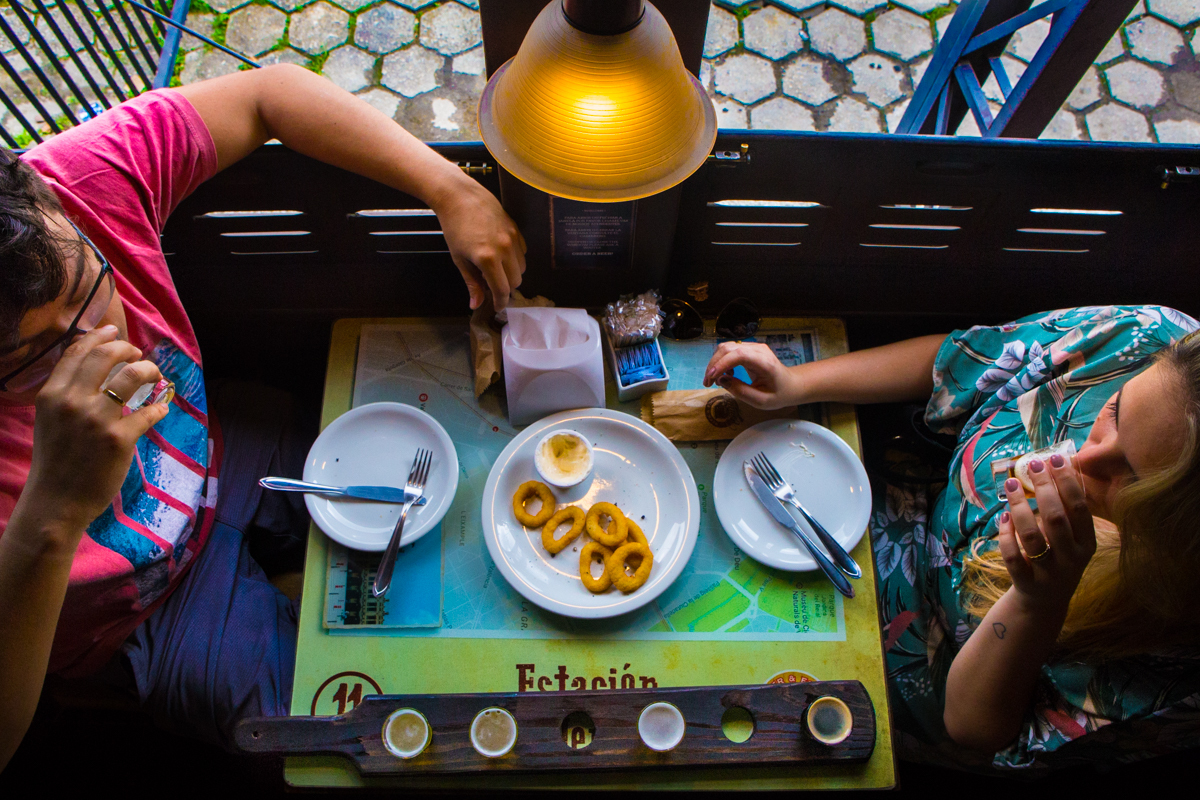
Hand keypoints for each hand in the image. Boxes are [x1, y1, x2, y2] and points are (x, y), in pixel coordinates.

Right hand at [22, 326, 168, 536]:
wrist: (56, 500)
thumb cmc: (55, 460)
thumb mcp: (50, 419)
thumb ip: (67, 393)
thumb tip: (93, 366)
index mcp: (52, 394)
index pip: (78, 352)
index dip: (99, 337)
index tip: (115, 330)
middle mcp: (72, 401)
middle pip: (107, 355)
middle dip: (128, 349)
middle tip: (138, 355)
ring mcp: (97, 419)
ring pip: (133, 375)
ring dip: (150, 371)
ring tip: (155, 377)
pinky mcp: (120, 438)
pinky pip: (149, 411)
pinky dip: (160, 407)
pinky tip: (162, 408)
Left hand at [431, 175, 526, 311]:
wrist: (459, 196)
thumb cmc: (454, 227)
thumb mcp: (459, 259)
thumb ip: (471, 283)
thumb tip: (476, 304)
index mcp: (487, 259)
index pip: (502, 290)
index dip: (501, 302)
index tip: (497, 307)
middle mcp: (504, 249)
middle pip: (515, 281)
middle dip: (505, 288)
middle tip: (491, 285)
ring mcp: (512, 238)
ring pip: (521, 267)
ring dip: (511, 273)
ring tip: (495, 268)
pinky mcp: (516, 229)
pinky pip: (523, 252)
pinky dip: (515, 259)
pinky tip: (501, 254)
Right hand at [702, 342, 802, 408]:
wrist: (791, 385)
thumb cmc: (779, 394)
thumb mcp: (761, 401)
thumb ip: (741, 392)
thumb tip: (722, 380)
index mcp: (765, 362)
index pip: (739, 355)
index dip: (722, 364)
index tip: (711, 378)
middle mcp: (758, 350)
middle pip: (728, 348)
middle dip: (713, 364)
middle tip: (707, 383)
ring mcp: (754, 347)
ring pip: (726, 347)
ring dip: (715, 362)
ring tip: (714, 380)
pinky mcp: (749, 349)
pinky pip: (730, 350)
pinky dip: (722, 361)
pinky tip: (726, 374)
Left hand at [998, 453, 1095, 613]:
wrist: (1046, 601)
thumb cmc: (1058, 558)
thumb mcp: (1072, 540)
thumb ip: (1065, 512)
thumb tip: (1051, 467)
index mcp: (1086, 544)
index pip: (1080, 509)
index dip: (1068, 482)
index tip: (1054, 459)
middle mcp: (1070, 559)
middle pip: (1056, 519)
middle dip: (1043, 488)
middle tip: (1031, 465)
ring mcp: (1048, 572)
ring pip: (1032, 536)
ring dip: (1019, 507)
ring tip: (1010, 485)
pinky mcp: (1025, 582)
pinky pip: (1012, 555)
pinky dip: (1006, 534)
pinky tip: (1002, 517)